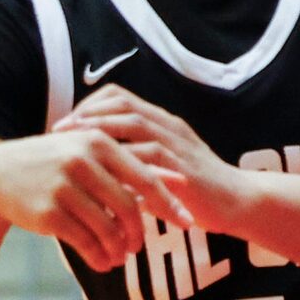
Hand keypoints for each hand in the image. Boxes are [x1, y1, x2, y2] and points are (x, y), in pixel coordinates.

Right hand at [0, 128, 174, 270]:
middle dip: (139, 232)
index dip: (169, 203)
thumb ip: (134, 166)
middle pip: (129, 206)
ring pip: (107, 228)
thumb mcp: (92, 155)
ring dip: (119, 249)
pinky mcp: (48, 213)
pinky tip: (103, 263)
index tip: (187, 222)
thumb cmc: (57, 164)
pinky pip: (85, 242)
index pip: (145, 177)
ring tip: (121, 257)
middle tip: (140, 246)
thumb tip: (181, 179)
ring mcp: (64, 187)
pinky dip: (99, 257)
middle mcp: (82, 161)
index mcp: (99, 142)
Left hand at [55, 86, 248, 237]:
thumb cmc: (200, 190)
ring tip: (72, 142)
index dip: (90, 105)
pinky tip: (99, 169)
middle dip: (87, 113)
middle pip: (122, 102)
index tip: (68, 122)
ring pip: (133, 122)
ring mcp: (177, 143)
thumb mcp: (165, 169)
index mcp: (164, 123)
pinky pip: (148, 154)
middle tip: (60, 129)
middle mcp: (169, 126)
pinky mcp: (182, 165)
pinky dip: (121, 158)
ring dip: (98, 129)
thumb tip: (102, 172)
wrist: (239, 201)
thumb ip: (138, 164)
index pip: (121, 97)